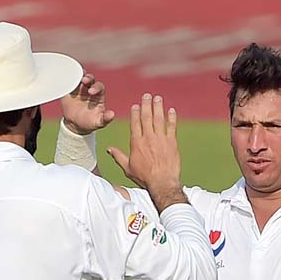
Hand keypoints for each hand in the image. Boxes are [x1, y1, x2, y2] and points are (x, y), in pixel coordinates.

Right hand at [61, 73, 114, 134]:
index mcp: (98, 95)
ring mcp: (79, 88)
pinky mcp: (69, 89)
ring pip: (79, 77)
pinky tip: (65, 79)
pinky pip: (68, 81)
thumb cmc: (89, 122)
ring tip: (74, 78)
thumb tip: (112, 114)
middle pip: (90, 78)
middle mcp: (89, 88)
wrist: (75, 125)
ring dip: (77, 75)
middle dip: (88, 78)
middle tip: (84, 81)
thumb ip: (105, 118)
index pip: (99, 86)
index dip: (96, 87)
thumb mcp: (98, 122)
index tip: (91, 91)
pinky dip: (67, 79)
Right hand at [107, 94, 185, 210]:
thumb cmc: (145, 178)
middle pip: (146, 117)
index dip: (135, 113)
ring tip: (158, 98)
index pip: (135, 123)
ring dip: (158, 107)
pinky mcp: (172, 143)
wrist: (162, 183)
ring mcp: (161, 139)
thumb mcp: (128, 168)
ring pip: (159, 119)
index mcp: (137, 143)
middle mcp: (148, 138)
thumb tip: (109, 150)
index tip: (136, 105)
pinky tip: (172, 111)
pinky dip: (172, 118)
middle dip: (146, 105)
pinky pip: (172, 127)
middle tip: (147, 96)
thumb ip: (118, 157)